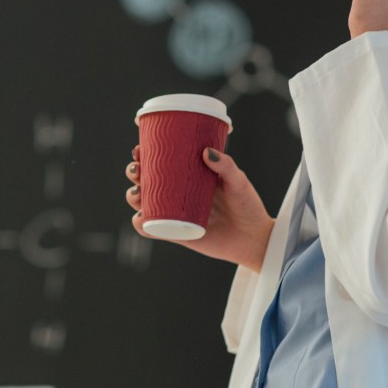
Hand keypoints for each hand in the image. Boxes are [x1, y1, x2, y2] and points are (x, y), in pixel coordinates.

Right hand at [125, 145, 272, 271]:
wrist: (254, 239)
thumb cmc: (248, 206)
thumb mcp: (238, 182)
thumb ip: (226, 166)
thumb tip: (206, 152)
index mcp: (188, 176)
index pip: (161, 162)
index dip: (145, 155)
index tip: (140, 149)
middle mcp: (177, 194)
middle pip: (146, 180)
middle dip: (134, 172)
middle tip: (137, 169)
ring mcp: (174, 214)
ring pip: (144, 203)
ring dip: (133, 196)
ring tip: (138, 192)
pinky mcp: (176, 234)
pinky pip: (152, 229)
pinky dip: (141, 224)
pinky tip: (140, 217)